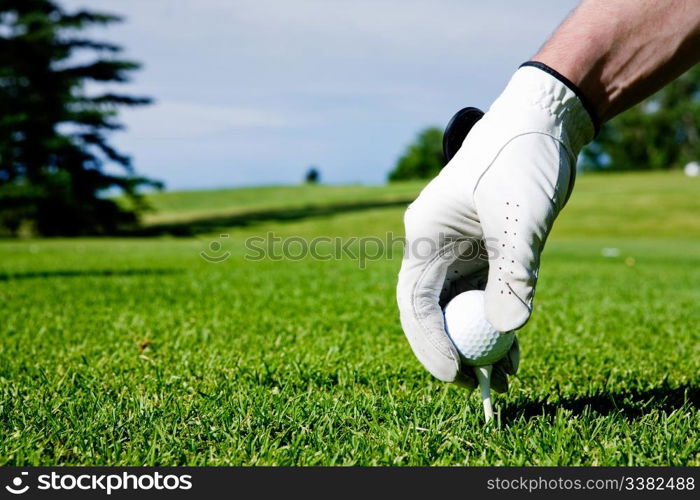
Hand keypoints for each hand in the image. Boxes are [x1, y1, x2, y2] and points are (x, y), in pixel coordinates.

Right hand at [396, 63, 594, 386]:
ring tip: (502, 378)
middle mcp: (434, 245)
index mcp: (424, 233)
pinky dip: (497, 322)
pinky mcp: (484, 251)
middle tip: (474, 384)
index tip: (456, 372)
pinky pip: (483, 296)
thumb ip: (514, 272)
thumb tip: (507, 332)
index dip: (430, 341)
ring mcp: (458, 249)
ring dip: (476, 341)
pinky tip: (514, 349)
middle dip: (450, 348)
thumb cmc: (522, 157)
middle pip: (431, 310)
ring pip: (458, 307)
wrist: (545, 120)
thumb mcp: (521, 216)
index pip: (415, 300)